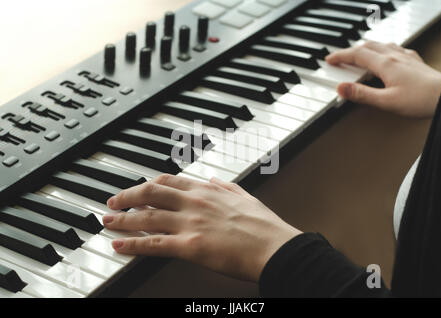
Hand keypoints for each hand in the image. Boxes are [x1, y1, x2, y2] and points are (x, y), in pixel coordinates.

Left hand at [103, 174, 301, 281]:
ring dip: (122, 218)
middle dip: (127, 196)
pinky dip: (132, 244)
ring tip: (107, 221)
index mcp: (207, 190)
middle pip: (150, 193)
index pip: (168, 181)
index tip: (138, 189)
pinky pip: (153, 244)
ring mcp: (190, 223)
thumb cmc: (263, 225)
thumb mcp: (246, 197)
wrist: (274, 246)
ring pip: (146, 217)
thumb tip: (215, 180)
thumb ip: (227, 187)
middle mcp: (194, 202)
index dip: (148, 184)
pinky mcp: (190, 246)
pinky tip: (119, 244)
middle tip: (113, 202)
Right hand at [326, 41, 440, 117]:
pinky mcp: (415, 62)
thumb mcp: (386, 102)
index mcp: (386, 64)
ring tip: (358, 54)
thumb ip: (362, 94)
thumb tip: (341, 89)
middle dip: (350, 51)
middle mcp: (395, 57)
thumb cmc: (421, 100)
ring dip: (366, 48)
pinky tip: (386, 55)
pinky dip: (382, 50)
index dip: (341, 56)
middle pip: (367, 47)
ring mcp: (406, 57)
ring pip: (381, 45)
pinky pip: (394, 49)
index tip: (329, 59)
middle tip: (340, 58)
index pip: (357, 55)